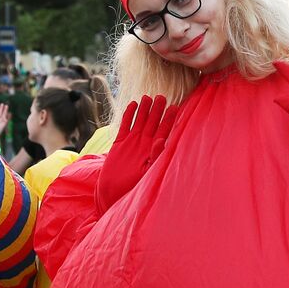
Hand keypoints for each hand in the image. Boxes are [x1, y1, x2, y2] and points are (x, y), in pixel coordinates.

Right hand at [96, 94, 177, 209]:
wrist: (113, 191)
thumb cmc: (132, 185)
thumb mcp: (147, 172)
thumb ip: (156, 156)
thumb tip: (162, 141)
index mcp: (153, 150)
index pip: (164, 131)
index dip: (169, 119)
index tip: (175, 107)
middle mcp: (144, 143)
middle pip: (152, 123)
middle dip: (157, 110)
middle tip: (162, 97)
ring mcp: (131, 142)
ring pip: (139, 121)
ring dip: (144, 109)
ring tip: (148, 97)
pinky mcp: (119, 142)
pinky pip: (125, 125)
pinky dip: (128, 115)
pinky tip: (133, 104)